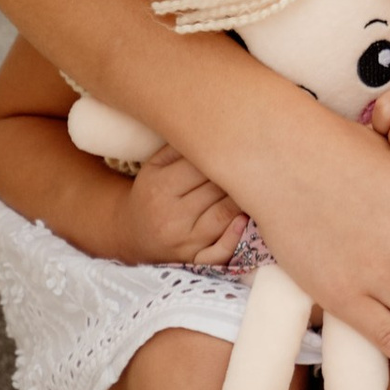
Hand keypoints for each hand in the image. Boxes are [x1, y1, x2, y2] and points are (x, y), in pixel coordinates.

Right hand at [115, 146, 250, 268]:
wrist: (134, 235)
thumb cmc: (152, 194)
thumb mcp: (154, 167)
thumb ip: (179, 147)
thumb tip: (216, 129)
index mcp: (159, 187)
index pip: (202, 166)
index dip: (224, 155)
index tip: (239, 145)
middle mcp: (171, 216)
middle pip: (216, 189)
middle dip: (238, 174)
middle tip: (255, 162)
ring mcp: (185, 242)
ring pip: (225, 215)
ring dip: (243, 199)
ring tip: (255, 185)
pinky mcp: (196, 260)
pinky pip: (220, 251)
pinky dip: (235, 236)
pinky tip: (244, 221)